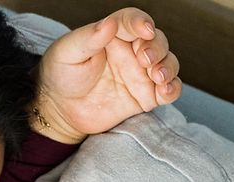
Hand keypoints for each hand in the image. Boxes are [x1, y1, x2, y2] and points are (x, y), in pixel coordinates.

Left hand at [35, 8, 182, 142]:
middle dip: (157, 47)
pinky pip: (168, 90)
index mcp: (113, 35)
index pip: (133, 20)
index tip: (144, 30)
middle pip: (157, 40)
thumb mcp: (67, 53)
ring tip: (157, 77)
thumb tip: (109, 23)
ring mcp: (140, 74)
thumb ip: (88, 38)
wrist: (60, 109)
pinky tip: (165, 91)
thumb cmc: (61, 75)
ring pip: (168, 63)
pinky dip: (173, 89)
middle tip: (145, 60)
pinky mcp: (146, 96)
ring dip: (168, 67)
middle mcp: (131, 51)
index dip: (141, 22)